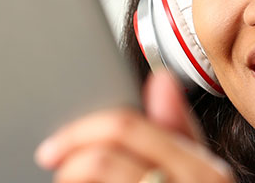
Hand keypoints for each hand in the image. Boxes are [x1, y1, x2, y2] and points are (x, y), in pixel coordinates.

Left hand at [36, 71, 231, 182]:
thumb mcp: (202, 175)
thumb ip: (179, 132)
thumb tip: (161, 81)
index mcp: (202, 170)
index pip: (127, 128)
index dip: (81, 130)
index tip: (56, 145)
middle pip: (102, 159)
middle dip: (68, 158)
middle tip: (53, 163)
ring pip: (93, 178)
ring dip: (69, 182)